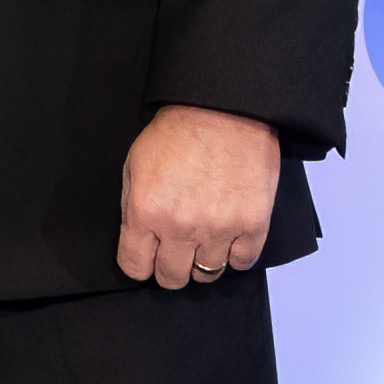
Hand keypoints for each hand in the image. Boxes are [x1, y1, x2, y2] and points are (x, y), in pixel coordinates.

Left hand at [118, 105, 279, 291]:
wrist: (223, 106)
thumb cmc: (179, 129)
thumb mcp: (135, 164)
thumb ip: (132, 207)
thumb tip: (137, 239)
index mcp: (146, 211)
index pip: (135, 267)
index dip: (140, 263)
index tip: (147, 257)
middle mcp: (180, 226)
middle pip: (172, 277)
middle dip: (171, 266)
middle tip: (177, 250)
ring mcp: (219, 228)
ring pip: (207, 274)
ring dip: (204, 260)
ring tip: (205, 239)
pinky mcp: (252, 224)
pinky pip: (242, 262)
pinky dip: (236, 254)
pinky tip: (229, 236)